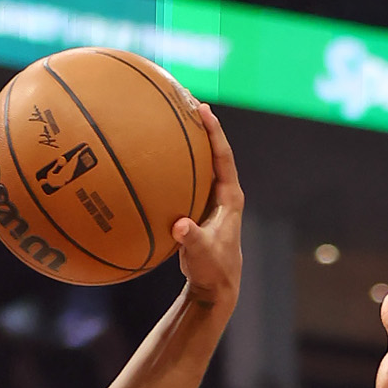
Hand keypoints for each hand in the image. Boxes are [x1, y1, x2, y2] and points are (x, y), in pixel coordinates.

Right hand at [172, 106, 242, 311]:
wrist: (215, 288)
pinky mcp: (200, 208)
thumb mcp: (201, 256)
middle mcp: (223, 194)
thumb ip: (192, 240)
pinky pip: (188, 180)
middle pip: (213, 152)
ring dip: (189, 143)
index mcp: (230, 199)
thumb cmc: (211, 272)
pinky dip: (176, 166)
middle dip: (201, 126)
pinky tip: (156, 157)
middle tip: (186, 100)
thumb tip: (180, 227)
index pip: (224, 157)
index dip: (214, 133)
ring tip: (172, 119)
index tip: (203, 110)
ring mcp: (212, 200)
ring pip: (201, 164)